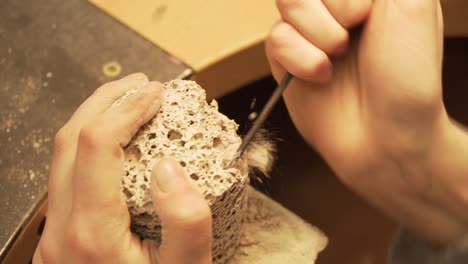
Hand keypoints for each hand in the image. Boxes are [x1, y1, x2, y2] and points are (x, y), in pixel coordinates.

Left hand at [33, 73, 212, 263]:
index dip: (126, 109)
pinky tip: (117, 143)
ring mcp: (53, 234)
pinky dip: (91, 146)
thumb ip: (187, 221)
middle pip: (68, 141)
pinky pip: (67, 175)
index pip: (96, 146)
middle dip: (106, 101)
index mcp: (91, 235)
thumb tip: (170, 169)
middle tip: (141, 86)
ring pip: (61, 156)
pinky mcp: (59, 236)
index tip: (156, 94)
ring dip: (95, 120)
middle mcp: (61, 231)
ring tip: (130, 104)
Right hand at [266, 0, 467, 243]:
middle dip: (330, 10)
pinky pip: (275, 39)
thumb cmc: (408, 79)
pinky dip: (297, 59)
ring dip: (314, 35)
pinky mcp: (288, 60)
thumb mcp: (412, 5)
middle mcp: (339, 8)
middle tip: (352, 38)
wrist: (385, 139)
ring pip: (287, 3)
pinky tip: (320, 76)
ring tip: (336, 59)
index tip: (366, 15)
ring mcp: (311, 33)